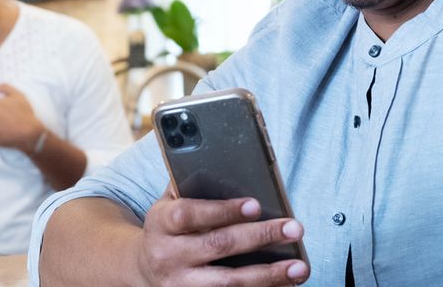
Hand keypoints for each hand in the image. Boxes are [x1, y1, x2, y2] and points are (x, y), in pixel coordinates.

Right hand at [136, 194, 308, 285]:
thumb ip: (192, 186)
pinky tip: (285, 285)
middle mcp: (166, 255)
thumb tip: (230, 168)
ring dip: (268, 275)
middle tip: (293, 228)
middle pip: (217, 246)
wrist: (144, 267)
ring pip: (228, 282)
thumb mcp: (170, 204)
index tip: (255, 205)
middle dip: (260, 237)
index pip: (189, 214)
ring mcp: (179, 284)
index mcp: (161, 223)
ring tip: (299, 267)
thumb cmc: (169, 227)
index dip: (222, 210)